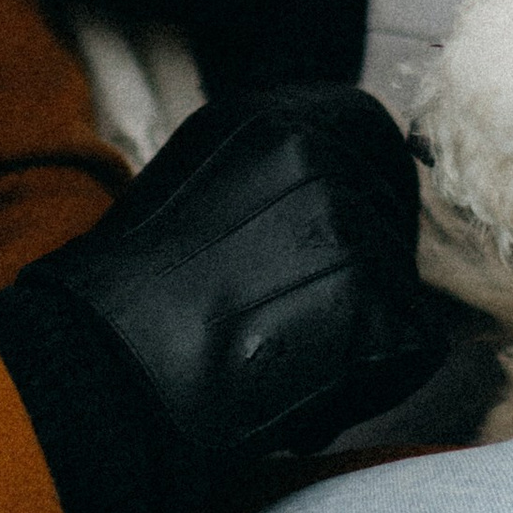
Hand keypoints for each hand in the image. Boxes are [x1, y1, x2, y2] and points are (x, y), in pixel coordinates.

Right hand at [0, 85, 448, 469]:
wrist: (100, 371)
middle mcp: (314, 149)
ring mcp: (347, 219)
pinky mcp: (371, 296)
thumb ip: (266, 180)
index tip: (351, 244)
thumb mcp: (193, 190)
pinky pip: (412, 347)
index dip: (370, 191)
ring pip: (401, 285)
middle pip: (392, 210)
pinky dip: (372, 385)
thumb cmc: (127, 303)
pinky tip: (305, 397)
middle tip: (310, 323)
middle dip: (369, 271)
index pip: (370, 130)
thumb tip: (335, 202)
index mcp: (267, 115)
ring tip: (282, 365)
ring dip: (360, 336)